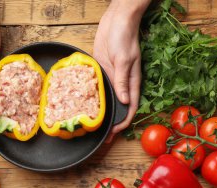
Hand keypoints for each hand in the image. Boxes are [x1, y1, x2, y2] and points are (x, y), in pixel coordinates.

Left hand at [93, 1, 149, 141]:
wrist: (116, 21)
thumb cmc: (125, 38)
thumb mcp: (124, 60)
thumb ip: (123, 80)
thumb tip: (124, 101)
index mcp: (132, 82)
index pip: (130, 108)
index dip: (123, 123)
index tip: (113, 133)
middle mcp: (122, 83)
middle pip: (118, 108)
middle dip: (111, 123)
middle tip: (100, 137)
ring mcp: (111, 78)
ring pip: (107, 100)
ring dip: (102, 113)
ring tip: (91, 126)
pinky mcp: (101, 72)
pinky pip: (97, 88)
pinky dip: (93, 98)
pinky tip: (84, 106)